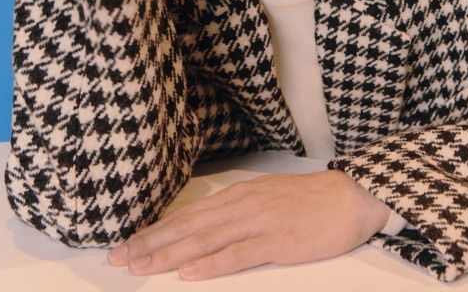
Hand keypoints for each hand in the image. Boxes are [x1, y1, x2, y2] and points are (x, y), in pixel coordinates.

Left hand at [107, 170, 390, 279]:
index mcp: (237, 194)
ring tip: (141, 266)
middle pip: (188, 226)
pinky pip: (238, 254)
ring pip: (205, 239)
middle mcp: (241, 204)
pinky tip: (189, 273)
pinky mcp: (276, 240)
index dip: (155, 230)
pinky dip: (211, 264)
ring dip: (169, 254)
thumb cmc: (307, 201)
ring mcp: (257, 221)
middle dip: (150, 243)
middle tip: (118, 258)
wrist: (348, 196)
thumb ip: (235, 210)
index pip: (187, 215)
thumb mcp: (265, 197)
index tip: (127, 244)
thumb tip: (204, 226)